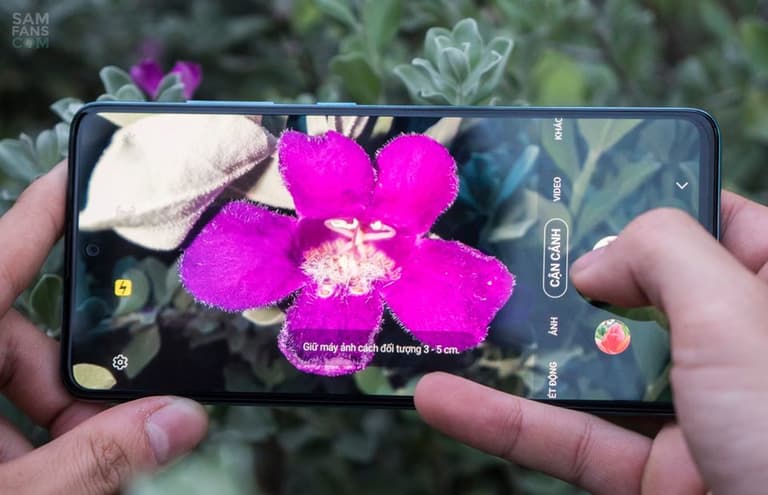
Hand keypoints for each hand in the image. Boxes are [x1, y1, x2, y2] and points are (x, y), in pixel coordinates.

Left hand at [0, 162, 207, 493]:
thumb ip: (96, 460)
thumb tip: (182, 422)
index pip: (4, 252)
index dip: (51, 207)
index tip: (93, 167)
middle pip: (6, 328)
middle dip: (62, 377)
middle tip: (99, 427)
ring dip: (33, 420)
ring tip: (49, 474)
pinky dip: (4, 438)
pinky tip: (21, 477)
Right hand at [415, 191, 767, 494]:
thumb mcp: (736, 317)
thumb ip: (663, 256)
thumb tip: (592, 264)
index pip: (723, 227)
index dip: (663, 202)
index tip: (597, 192)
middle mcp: (734, 353)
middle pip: (639, 296)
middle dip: (569, 277)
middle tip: (503, 247)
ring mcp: (689, 416)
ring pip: (591, 371)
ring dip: (517, 356)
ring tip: (452, 326)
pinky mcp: (649, 474)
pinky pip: (569, 439)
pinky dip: (503, 423)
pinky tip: (444, 399)